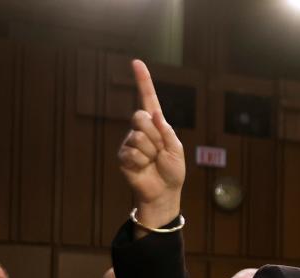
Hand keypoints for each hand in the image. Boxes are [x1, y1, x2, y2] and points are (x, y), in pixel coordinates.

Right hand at [118, 59, 184, 229]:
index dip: (143, 81)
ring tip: (153, 162)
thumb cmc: (172, 171)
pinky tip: (143, 168)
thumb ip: (166, 131)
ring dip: (150, 152)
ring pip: (138, 137)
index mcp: (156, 125)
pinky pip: (132, 152)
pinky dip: (142, 161)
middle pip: (140, 116)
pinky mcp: (123, 156)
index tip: (137, 63)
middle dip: (154, 135)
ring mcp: (130, 142)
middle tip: (159, 151)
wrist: (164, 192)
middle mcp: (141, 129)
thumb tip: (153, 113)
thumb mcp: (176, 149)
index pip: (148, 99)